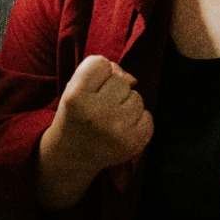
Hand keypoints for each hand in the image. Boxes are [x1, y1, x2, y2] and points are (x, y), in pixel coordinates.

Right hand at [53, 53, 152, 173]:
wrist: (71, 156)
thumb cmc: (74, 116)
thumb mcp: (73, 89)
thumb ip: (97, 71)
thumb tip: (132, 78)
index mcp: (76, 97)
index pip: (100, 63)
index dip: (99, 72)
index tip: (91, 87)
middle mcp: (96, 113)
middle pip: (122, 80)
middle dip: (114, 90)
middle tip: (100, 106)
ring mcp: (116, 129)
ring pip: (137, 98)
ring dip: (127, 105)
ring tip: (111, 118)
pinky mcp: (132, 143)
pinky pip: (148, 117)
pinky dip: (138, 120)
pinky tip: (122, 128)